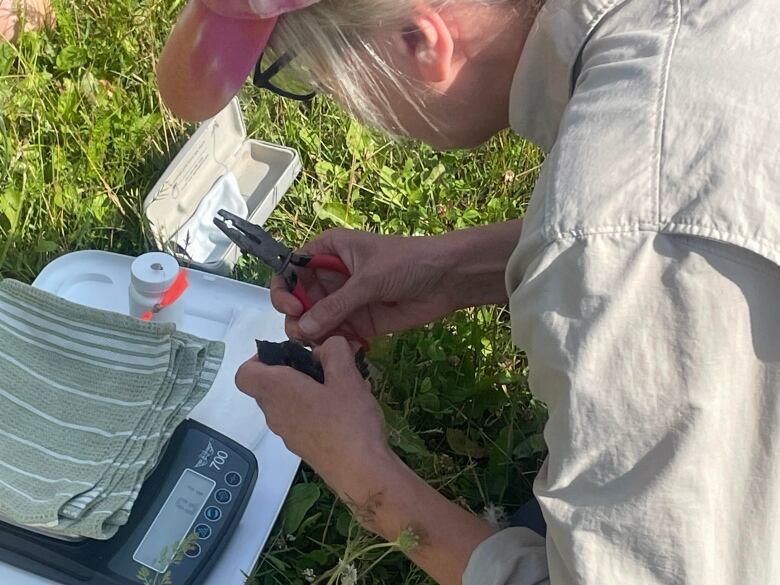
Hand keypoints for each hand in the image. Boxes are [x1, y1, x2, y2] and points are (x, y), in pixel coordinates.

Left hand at [235, 337, 389, 482]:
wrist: (360, 473)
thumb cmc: (348, 421)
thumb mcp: (347, 376)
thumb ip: (334, 351)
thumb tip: (325, 347)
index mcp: (276, 391)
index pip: (245, 373)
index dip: (261, 358)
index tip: (289, 354)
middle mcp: (274, 413)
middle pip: (267, 386)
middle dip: (290, 371)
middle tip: (321, 367)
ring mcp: (287, 433)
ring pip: (284, 403)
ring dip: (304, 391)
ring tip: (337, 387)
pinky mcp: (302, 447)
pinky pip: (298, 420)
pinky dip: (312, 410)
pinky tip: (343, 411)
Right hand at [271, 229, 460, 343]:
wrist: (449, 278)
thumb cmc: (408, 262)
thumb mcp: (369, 279)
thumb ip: (336, 305)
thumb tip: (303, 328)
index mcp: (329, 251)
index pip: (292, 269)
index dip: (285, 289)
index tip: (294, 306)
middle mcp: (333, 276)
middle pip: (300, 300)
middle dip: (298, 318)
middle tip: (304, 335)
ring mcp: (346, 301)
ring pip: (317, 322)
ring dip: (314, 336)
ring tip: (323, 346)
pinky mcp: (361, 323)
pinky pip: (338, 336)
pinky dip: (336, 345)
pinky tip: (343, 350)